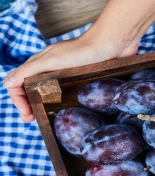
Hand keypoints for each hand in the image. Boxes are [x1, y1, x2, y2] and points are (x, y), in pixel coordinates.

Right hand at [4, 0, 154, 122]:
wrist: (112, 44)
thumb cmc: (83, 51)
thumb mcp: (51, 61)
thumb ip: (29, 70)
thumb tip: (9, 83)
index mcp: (40, 65)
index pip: (18, 83)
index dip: (18, 100)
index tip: (27, 115)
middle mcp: (51, 71)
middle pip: (32, 91)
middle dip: (30, 106)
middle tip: (35, 120)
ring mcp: (67, 76)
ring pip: (50, 94)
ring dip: (46, 107)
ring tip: (48, 119)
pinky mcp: (82, 81)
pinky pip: (69, 95)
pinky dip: (63, 104)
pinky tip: (68, 112)